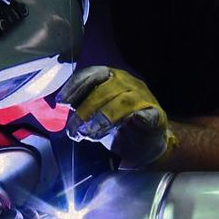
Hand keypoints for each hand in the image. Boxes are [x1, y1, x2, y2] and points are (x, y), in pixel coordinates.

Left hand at [57, 66, 177, 168]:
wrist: (147, 143)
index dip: (74, 86)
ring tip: (89, 134)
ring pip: (122, 102)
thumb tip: (61, 115)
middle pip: (104, 89)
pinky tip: (122, 131)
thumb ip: (80, 110)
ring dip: (103, 118)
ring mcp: (143, 97)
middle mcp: (127, 83)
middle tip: (73, 129)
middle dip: (85, 109)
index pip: (91, 75)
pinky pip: (146, 115)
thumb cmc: (118, 126)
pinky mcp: (156, 114)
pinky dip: (135, 120)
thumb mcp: (94, 115)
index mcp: (111, 78)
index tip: (61, 102)